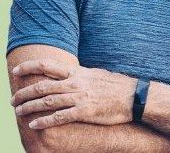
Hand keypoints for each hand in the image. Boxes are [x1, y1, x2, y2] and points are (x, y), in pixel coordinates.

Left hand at [10, 59, 136, 128]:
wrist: (135, 97)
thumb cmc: (117, 85)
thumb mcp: (97, 74)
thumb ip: (82, 74)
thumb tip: (71, 73)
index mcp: (78, 73)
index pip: (49, 66)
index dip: (30, 67)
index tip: (17, 70)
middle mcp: (76, 83)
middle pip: (43, 86)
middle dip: (24, 93)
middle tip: (14, 100)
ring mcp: (80, 97)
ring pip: (47, 101)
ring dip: (30, 107)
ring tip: (19, 112)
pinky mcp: (85, 112)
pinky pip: (59, 117)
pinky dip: (45, 121)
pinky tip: (34, 124)